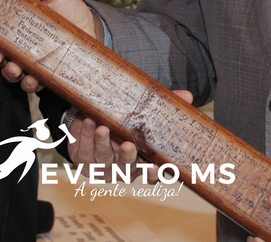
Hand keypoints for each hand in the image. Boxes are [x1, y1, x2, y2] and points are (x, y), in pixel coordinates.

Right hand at [0, 0, 98, 92]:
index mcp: (13, 22)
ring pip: (8, 71)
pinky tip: (31, 78)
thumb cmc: (68, 9)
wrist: (91, 29)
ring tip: (14, 67)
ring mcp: (28, 61)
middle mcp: (16, 44)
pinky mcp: (43, 75)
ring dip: (7, 71)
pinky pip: (29, 84)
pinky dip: (27, 83)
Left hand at [65, 90, 191, 166]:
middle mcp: (121, 168)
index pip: (150, 174)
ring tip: (102, 128)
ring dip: (102, 143)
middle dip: (127, 158)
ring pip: (102, 158)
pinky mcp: (82, 160)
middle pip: (126, 168)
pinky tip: (89, 122)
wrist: (88, 122)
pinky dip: (86, 135)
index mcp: (140, 162)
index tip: (157, 168)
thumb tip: (188, 96)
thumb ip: (163, 106)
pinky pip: (84, 149)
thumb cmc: (121, 123)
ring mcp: (101, 166)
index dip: (153, 174)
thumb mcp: (143, 114)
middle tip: (128, 146)